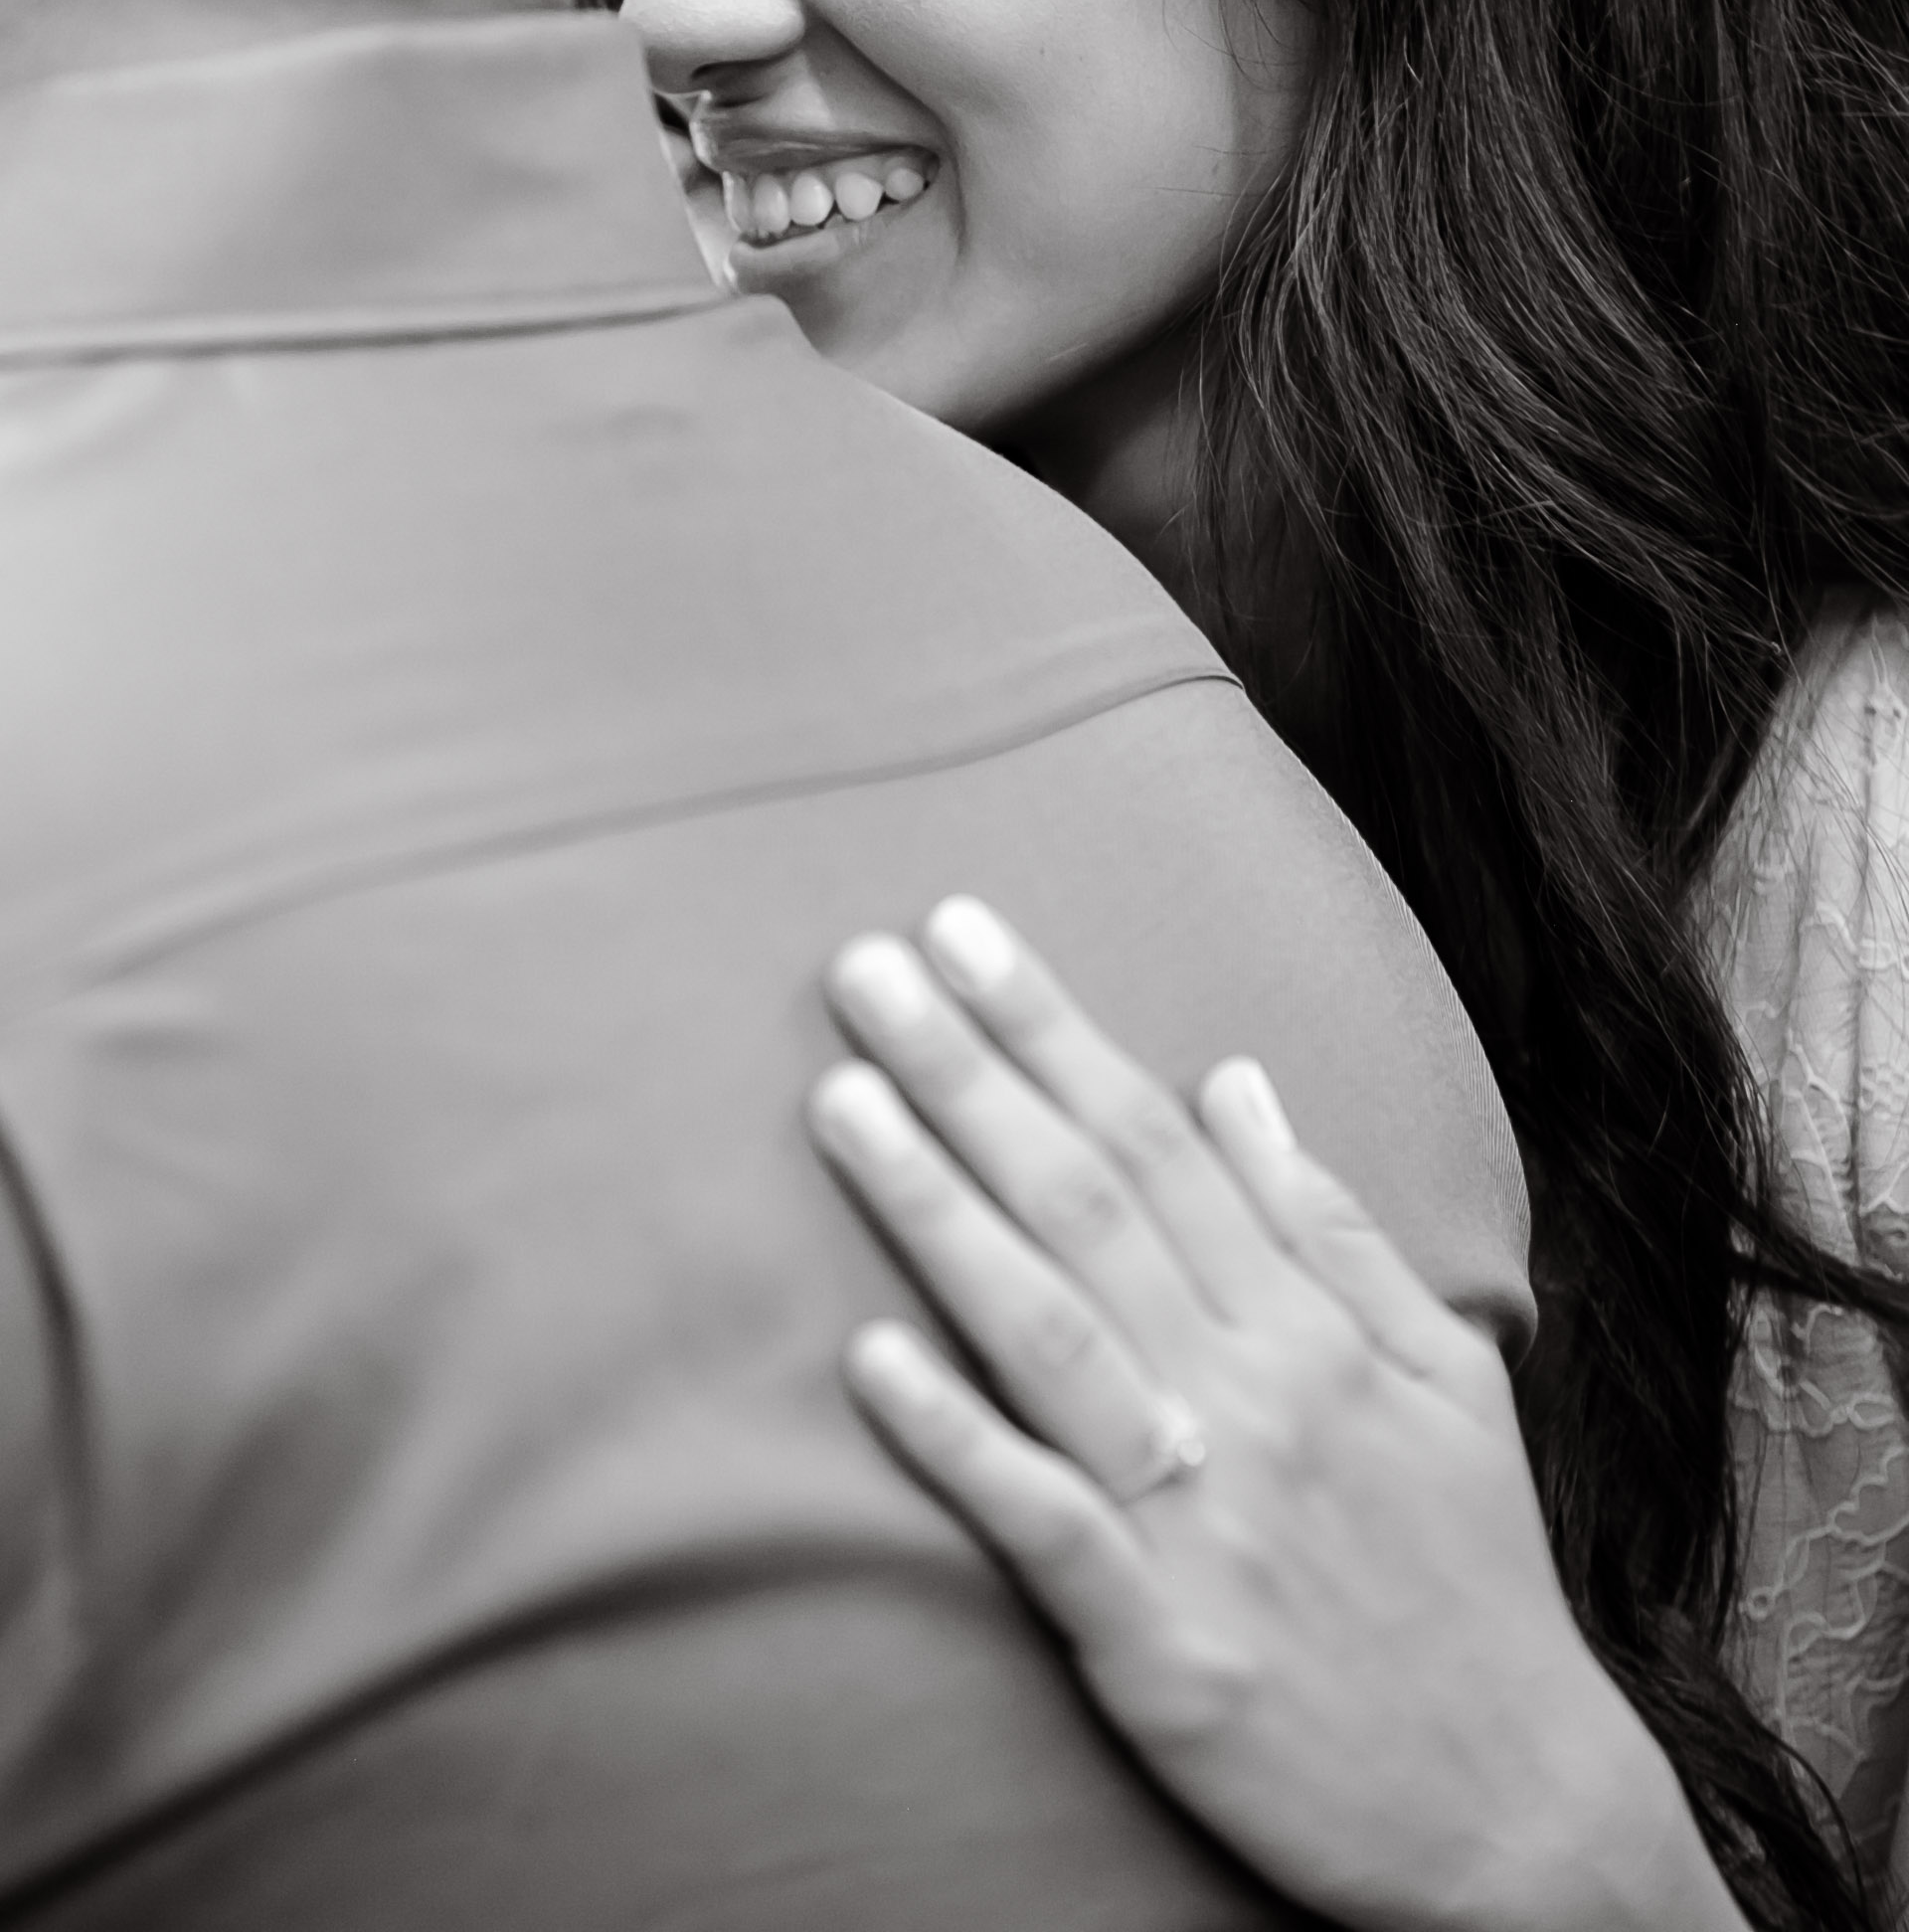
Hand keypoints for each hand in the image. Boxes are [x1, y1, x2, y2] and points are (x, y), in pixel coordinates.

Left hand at [808, 899, 1741, 1931]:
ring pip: (1049, 1331)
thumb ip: (1335, 1226)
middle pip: (1088, 1204)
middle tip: (863, 966)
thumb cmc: (1468, 1577)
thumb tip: (1238, 1081)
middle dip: (970, 1073)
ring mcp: (1200, 1517)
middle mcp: (1251, 1395)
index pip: (1158, 1140)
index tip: (963, 932)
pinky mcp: (1159, 1644)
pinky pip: (1042, 1522)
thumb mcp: (1447, 1377)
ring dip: (939, 1208)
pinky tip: (866, 1361)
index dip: (1052, 1030)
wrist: (1515, 1811)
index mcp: (1310, 1326)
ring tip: (843, 1100)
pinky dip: (956, 1440)